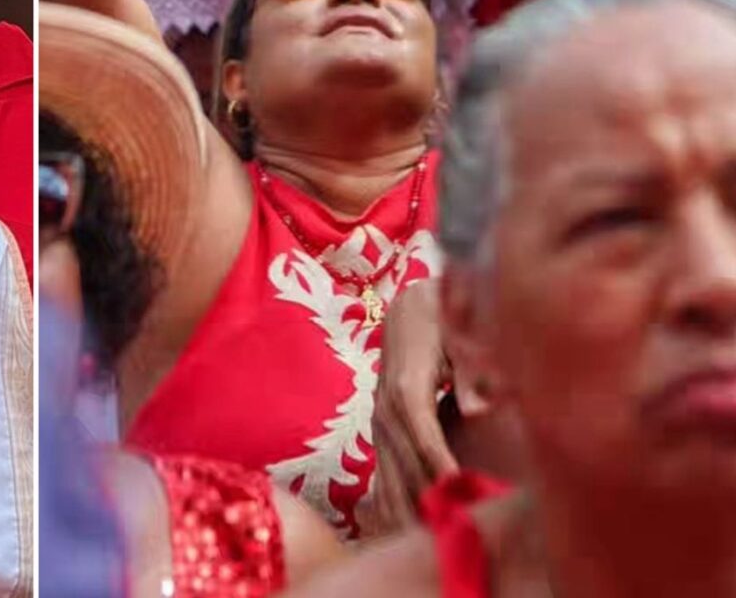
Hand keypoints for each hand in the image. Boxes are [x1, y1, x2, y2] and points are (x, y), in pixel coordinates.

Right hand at [362, 279, 457, 536]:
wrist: (407, 309)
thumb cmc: (440, 320)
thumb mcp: (456, 336)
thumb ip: (468, 372)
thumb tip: (478, 409)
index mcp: (405, 387)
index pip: (423, 437)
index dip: (442, 470)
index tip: (465, 500)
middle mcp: (385, 410)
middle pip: (406, 466)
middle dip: (432, 503)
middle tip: (463, 536)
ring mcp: (378, 424)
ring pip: (389, 479)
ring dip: (411, 515)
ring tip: (439, 547)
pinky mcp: (380, 433)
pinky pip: (383, 479)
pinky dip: (395, 509)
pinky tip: (411, 537)